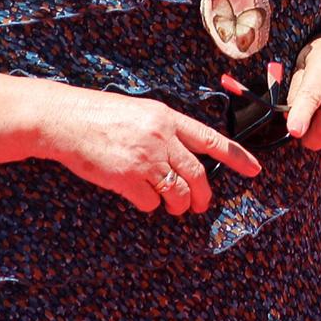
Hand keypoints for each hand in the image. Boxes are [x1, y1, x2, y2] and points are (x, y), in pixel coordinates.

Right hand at [43, 89, 261, 213]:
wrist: (66, 120)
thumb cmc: (101, 114)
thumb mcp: (142, 112)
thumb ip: (165, 130)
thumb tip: (184, 155)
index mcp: (168, 117)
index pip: (211, 139)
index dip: (236, 157)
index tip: (254, 170)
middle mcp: (161, 137)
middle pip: (198, 173)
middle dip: (204, 194)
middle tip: (202, 204)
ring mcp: (144, 159)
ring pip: (178, 191)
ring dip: (181, 204)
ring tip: (178, 208)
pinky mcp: (126, 178)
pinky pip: (150, 201)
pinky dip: (151, 205)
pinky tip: (143, 199)